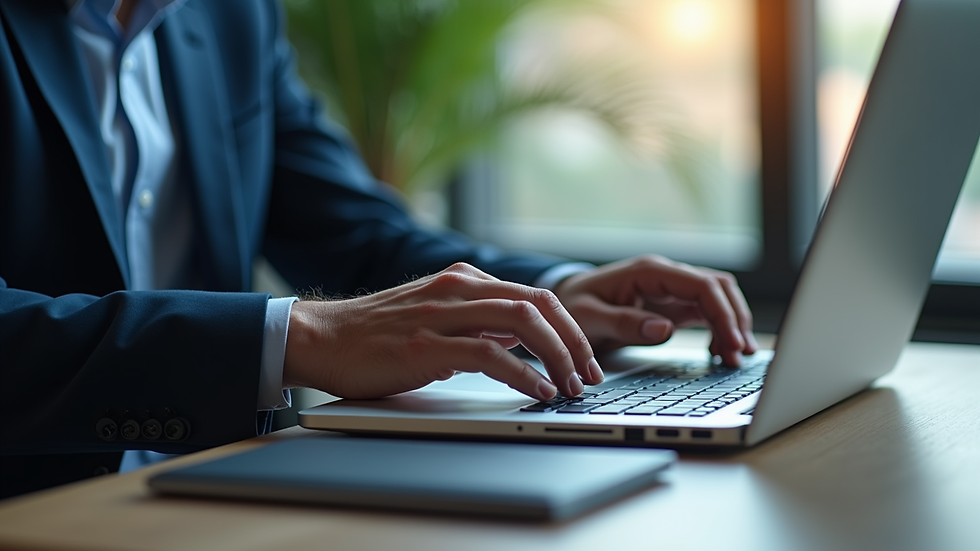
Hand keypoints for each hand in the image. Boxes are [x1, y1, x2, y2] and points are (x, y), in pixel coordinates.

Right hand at [282, 263, 602, 400]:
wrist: (322, 337)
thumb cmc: (378, 335)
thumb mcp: (437, 317)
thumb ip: (477, 323)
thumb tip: (521, 344)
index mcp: (465, 280)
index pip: (536, 295)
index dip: (570, 328)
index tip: (585, 360)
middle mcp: (458, 287)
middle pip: (539, 304)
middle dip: (574, 341)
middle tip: (588, 376)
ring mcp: (442, 312)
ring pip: (522, 321)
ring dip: (556, 356)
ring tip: (568, 386)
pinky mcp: (426, 343)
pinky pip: (489, 353)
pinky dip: (522, 373)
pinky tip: (536, 391)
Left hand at [553, 255, 757, 364]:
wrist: (563, 302)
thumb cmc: (572, 306)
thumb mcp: (589, 317)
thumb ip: (625, 323)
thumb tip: (665, 330)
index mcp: (648, 272)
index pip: (701, 285)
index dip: (722, 313)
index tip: (732, 342)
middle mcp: (664, 275)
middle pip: (718, 288)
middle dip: (735, 319)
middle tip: (739, 355)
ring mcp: (670, 289)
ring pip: (717, 298)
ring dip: (732, 324)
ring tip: (735, 358)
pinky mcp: (671, 305)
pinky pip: (706, 312)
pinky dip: (718, 330)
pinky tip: (718, 353)